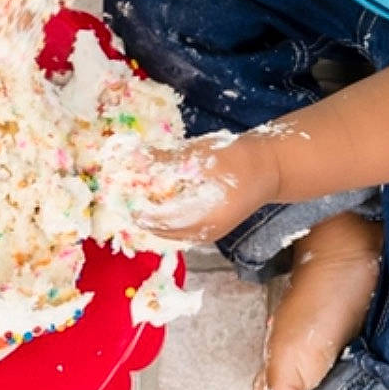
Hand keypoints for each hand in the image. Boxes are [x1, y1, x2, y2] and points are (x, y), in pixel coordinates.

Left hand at [128, 130, 281, 242]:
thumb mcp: (199, 155)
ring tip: (135, 198)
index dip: (135, 206)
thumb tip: (132, 158)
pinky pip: (179, 230)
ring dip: (151, 217)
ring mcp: (207, 234)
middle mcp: (204, 233)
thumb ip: (164, 160)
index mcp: (203, 217)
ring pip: (168, 232)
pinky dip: (164, 218)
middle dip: (140, 214)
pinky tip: (156, 202)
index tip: (118, 193)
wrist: (270, 168)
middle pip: (160, 230)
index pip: (158, 220)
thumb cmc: (237, 158)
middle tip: (121, 197)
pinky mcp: (210, 229)